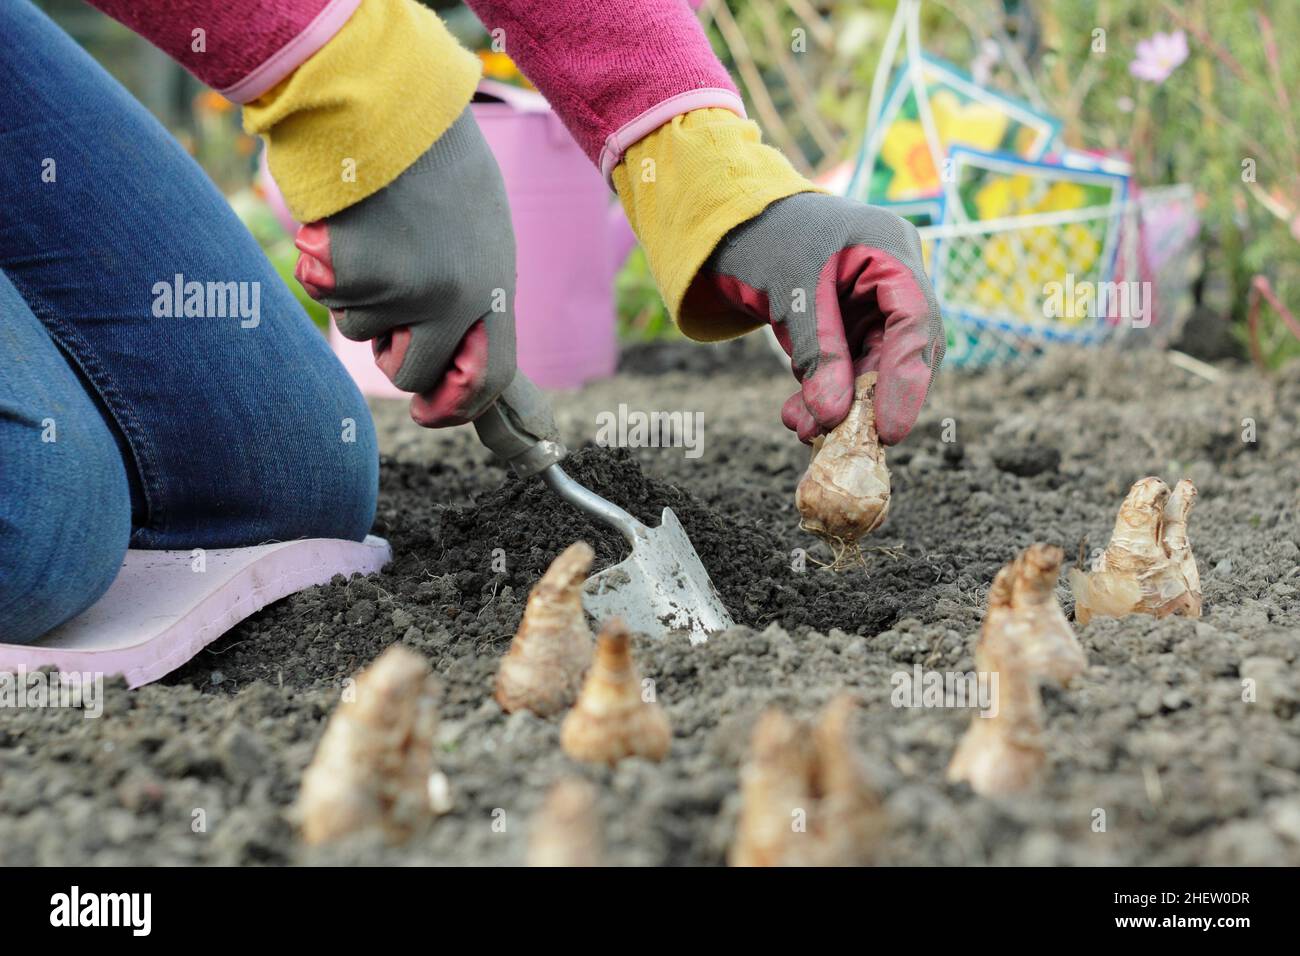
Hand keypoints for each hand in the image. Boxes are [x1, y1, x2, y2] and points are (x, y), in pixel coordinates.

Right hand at [294, 107, 516, 426]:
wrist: (391, 104)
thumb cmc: (437, 163)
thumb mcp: (480, 232)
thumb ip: (473, 293)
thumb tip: (463, 357)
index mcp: (494, 286)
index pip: (488, 379)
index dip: (457, 408)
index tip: (430, 414)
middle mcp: (455, 300)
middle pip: (412, 373)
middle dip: (393, 354)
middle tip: (389, 300)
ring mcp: (404, 291)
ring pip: (362, 332)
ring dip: (361, 298)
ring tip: (378, 233)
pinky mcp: (354, 275)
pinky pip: (330, 298)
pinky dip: (331, 269)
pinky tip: (350, 224)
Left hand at [688, 192, 943, 443]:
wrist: (732, 224)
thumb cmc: (764, 237)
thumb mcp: (790, 292)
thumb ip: (816, 352)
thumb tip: (832, 417)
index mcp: (890, 251)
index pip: (915, 320)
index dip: (907, 379)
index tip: (889, 430)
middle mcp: (891, 280)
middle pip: (901, 351)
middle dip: (870, 400)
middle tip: (842, 440)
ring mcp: (872, 304)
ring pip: (871, 369)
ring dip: (840, 406)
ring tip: (803, 430)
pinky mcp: (849, 327)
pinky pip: (846, 370)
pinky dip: (823, 395)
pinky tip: (797, 418)